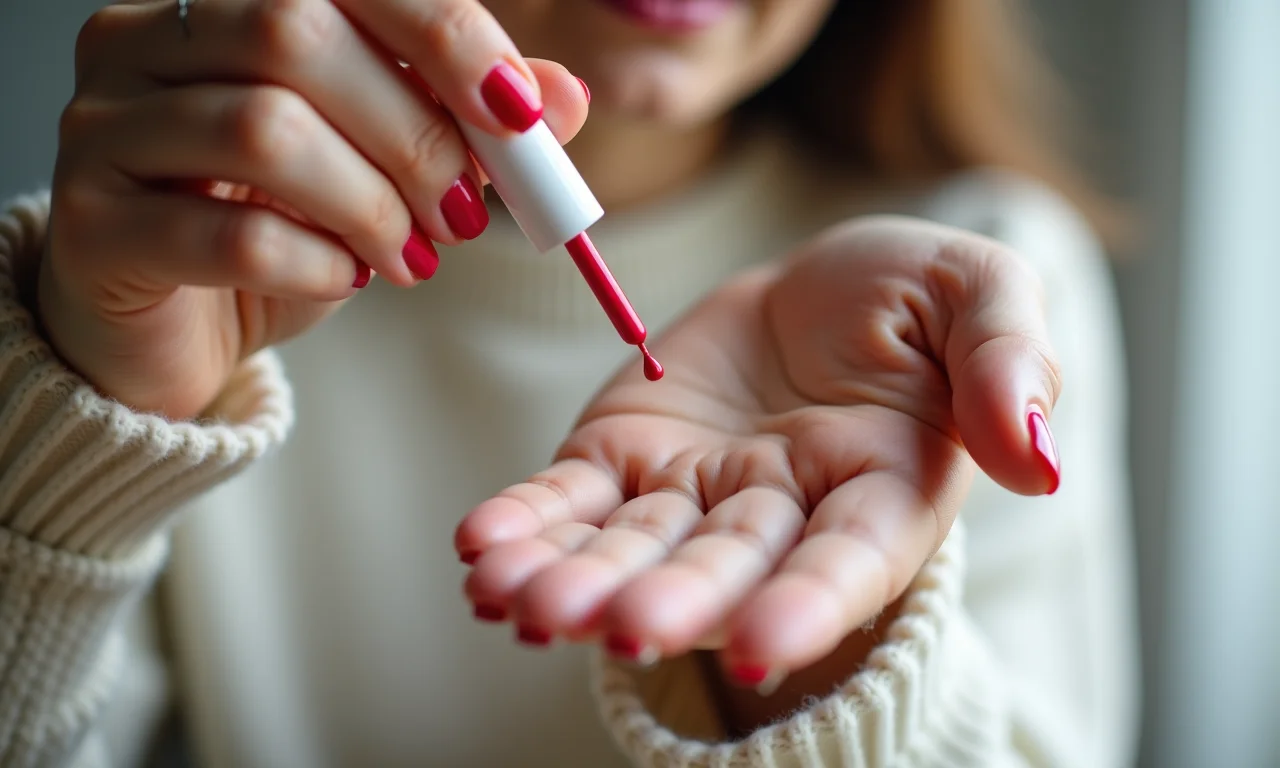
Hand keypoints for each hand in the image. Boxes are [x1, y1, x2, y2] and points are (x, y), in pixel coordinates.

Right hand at [39, 0, 588, 418]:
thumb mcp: (383, 169)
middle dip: (414, 133)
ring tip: (408, 257)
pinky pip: (228, 232)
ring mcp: (102, 126)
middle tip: (464, 211)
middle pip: (296, 37)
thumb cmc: (277, 232)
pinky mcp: (89, 223)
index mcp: (223, 3)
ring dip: (370, 206)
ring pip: (264, 130)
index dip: (444, 36)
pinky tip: (343, 282)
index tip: (518, 112)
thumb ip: (463, 122)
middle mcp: (143, 39)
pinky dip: (315, 264)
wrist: (172, 331)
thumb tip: (562, 97)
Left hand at [456, 216, 1061, 682]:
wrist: (814, 289)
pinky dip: (527, 525)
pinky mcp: (622, 459)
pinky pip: (570, 500)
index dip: (806, 603)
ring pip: (633, 548)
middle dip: (673, 601)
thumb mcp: (977, 295)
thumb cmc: (909, 298)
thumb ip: (1009, 364)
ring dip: (576, 580)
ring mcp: (692, 495)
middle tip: (617, 627)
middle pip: (725, 569)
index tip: (756, 642)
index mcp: (880, 492)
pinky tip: (482, 552)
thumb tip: (1034, 460)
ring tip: (519, 603)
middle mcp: (780, 516)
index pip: (847, 561)